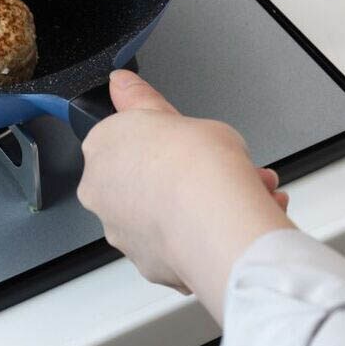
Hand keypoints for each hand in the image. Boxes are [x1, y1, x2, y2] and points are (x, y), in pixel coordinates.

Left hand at [77, 70, 293, 321]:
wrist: (218, 223)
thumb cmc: (196, 164)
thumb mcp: (171, 111)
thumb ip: (142, 99)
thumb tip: (120, 82)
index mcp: (100, 146)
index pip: (125, 135)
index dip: (162, 136)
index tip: (182, 138)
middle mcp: (100, 189)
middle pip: (144, 175)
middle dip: (184, 171)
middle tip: (218, 165)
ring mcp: (120, 228)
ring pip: (161, 211)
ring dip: (198, 201)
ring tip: (244, 191)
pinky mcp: (145, 263)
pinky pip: (176, 243)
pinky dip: (201, 234)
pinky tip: (233, 221)